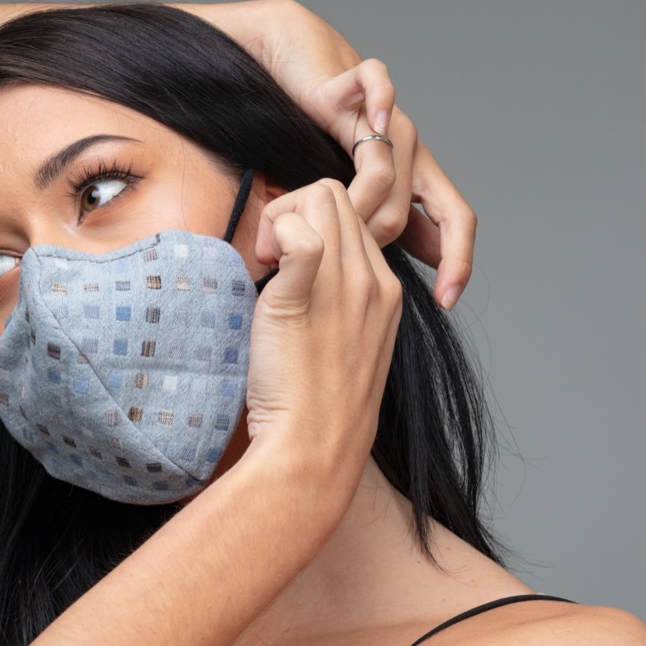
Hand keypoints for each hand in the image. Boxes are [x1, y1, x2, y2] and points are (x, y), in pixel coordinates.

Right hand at [195, 0, 473, 309]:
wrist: (292, 79)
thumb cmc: (310, 147)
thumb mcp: (344, 207)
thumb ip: (368, 235)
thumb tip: (383, 281)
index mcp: (414, 181)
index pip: (454, 224)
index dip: (457, 262)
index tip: (446, 300)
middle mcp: (410, 151)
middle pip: (409, 208)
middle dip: (372, 242)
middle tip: (335, 259)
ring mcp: (387, 119)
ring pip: (387, 168)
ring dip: (356, 203)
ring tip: (328, 222)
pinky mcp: (358, 87)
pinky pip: (380, 89)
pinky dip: (383, 104)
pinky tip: (374, 125)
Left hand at [241, 179, 402, 495]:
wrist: (313, 449)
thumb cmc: (315, 405)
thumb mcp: (340, 344)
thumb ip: (330, 303)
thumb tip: (294, 272)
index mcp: (383, 290)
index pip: (353, 215)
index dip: (310, 224)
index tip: (284, 263)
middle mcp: (371, 281)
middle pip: (335, 195)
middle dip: (293, 209)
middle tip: (268, 257)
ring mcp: (343, 288)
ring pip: (318, 198)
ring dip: (280, 218)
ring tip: (264, 265)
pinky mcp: (304, 298)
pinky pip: (299, 235)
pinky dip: (273, 234)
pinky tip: (262, 269)